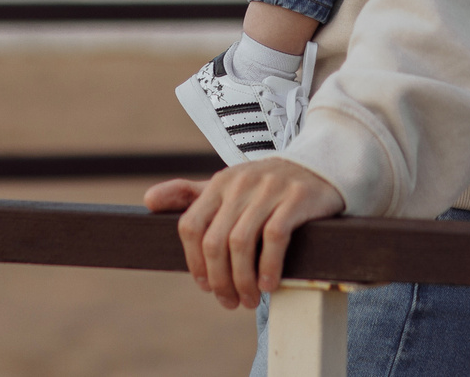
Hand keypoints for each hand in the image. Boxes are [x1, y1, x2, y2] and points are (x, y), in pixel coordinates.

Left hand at [144, 159, 346, 308]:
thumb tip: (148, 201)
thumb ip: (190, 195)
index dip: (194, 262)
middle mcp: (241, 182)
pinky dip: (268, 266)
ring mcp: (270, 188)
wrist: (322, 167)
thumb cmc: (269, 187)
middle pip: (214, 241)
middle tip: (230, 302)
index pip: (190, 226)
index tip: (206, 286)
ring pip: (241, 242)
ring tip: (250, 299)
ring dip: (242, 280)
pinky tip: (269, 284)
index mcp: (220, 182)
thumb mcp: (229, 187)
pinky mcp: (297, 197)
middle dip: (219, 280)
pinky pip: (274, 237)